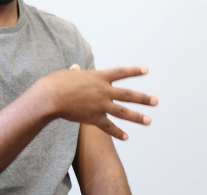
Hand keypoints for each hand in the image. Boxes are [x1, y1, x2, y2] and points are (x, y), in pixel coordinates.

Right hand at [37, 65, 157, 139]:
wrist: (51, 97)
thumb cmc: (56, 82)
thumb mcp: (68, 74)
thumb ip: (76, 73)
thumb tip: (75, 68)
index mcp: (98, 76)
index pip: (121, 72)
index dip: (134, 71)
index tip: (146, 70)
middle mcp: (103, 90)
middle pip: (128, 94)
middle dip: (143, 98)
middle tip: (155, 101)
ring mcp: (100, 105)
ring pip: (123, 112)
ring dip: (137, 117)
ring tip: (149, 120)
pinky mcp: (94, 118)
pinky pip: (109, 127)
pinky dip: (118, 133)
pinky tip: (126, 137)